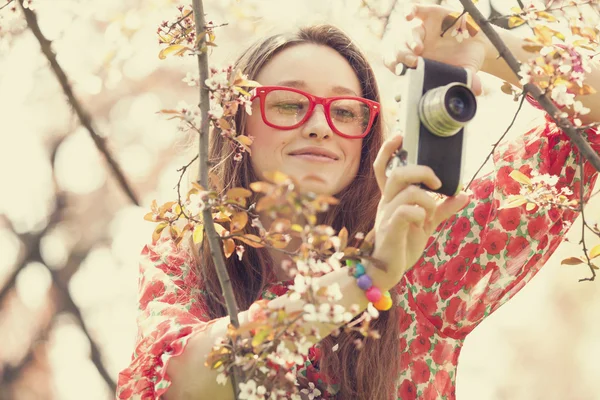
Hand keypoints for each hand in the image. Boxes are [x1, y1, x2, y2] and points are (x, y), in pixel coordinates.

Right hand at [368, 135, 469, 290]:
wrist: (387, 271)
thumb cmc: (403, 244)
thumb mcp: (426, 223)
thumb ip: (443, 208)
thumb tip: (466, 193)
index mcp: (391, 198)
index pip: (383, 168)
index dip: (388, 150)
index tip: (400, 136)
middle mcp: (386, 202)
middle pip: (397, 173)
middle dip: (421, 171)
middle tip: (438, 183)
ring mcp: (387, 215)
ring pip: (407, 191)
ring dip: (427, 199)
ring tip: (431, 213)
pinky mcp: (391, 229)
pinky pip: (406, 212)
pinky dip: (421, 213)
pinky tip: (424, 223)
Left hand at [384, 3, 492, 94]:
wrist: (480, 42)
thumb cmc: (468, 60)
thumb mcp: (466, 71)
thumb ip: (467, 80)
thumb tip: (477, 91)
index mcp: (420, 61)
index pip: (398, 63)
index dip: (396, 66)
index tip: (402, 72)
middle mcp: (418, 45)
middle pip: (401, 48)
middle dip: (403, 56)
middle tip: (413, 62)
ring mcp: (424, 29)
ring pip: (409, 33)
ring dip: (411, 41)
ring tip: (418, 49)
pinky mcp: (431, 14)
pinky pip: (417, 10)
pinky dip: (411, 11)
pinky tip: (408, 17)